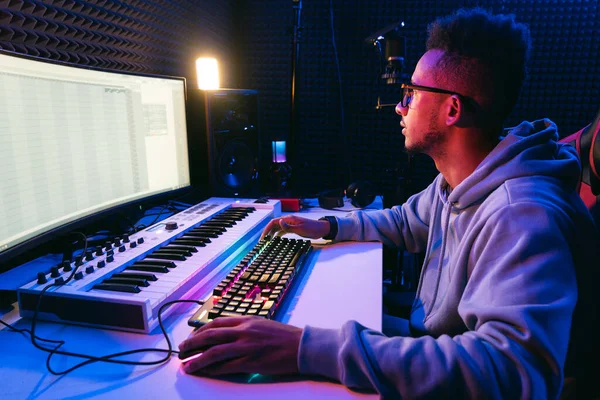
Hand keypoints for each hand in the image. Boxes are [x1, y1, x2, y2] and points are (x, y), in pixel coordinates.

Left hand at [178, 316, 302, 375]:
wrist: (302, 346)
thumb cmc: (285, 336)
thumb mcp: (263, 324)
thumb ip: (246, 327)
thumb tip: (229, 335)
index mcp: (247, 320)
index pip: (216, 323)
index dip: (200, 331)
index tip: (191, 338)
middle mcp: (244, 330)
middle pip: (210, 336)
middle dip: (192, 344)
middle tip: (181, 351)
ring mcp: (247, 346)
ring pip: (214, 352)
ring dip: (197, 360)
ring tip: (187, 366)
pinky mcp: (251, 362)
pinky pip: (226, 367)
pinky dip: (213, 370)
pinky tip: (205, 373)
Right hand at [260, 215, 329, 239]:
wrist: (321, 229)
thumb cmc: (312, 228)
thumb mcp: (300, 229)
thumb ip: (288, 227)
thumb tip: (279, 222)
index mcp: (289, 219)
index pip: (274, 222)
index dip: (267, 229)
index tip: (263, 237)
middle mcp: (288, 220)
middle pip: (274, 225)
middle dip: (267, 232)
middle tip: (262, 241)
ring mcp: (291, 224)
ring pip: (278, 228)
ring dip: (272, 233)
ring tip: (267, 241)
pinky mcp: (294, 228)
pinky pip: (283, 230)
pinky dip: (278, 234)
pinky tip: (276, 239)